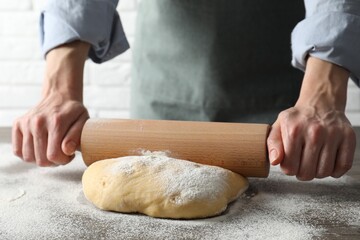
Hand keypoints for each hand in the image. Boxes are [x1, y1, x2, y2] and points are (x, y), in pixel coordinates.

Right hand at [12, 93, 88, 165]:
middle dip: (54, 162)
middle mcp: (38, 122)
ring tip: (51, 150)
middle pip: (41, 159)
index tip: (70, 154)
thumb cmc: (74, 112)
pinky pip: (18, 151)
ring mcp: (26, 123)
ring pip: (28, 157)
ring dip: (41, 159)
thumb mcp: (84, 121)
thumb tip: (67, 150)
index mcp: (56, 122)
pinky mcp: (18, 124)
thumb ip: (76, 136)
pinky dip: (29, 154)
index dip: (63, 161)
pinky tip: (40, 148)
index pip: (53, 155)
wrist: (60, 96)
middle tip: (61, 153)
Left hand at [267, 57, 355, 179]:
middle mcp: (314, 132)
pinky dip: (335, 170)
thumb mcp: (278, 127)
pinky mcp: (348, 137)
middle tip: (302, 165)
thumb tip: (275, 161)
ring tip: (314, 162)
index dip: (288, 169)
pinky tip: (328, 162)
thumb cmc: (297, 119)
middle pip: (307, 173)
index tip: (290, 163)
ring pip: (324, 172)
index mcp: (294, 131)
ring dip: (318, 173)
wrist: (320, 103)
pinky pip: (343, 166)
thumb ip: (273, 145)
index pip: (289, 167)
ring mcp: (333, 135)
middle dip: (302, 173)